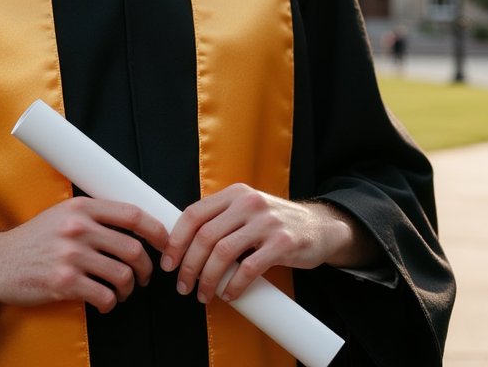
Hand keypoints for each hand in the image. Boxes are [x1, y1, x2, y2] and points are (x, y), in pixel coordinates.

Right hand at [0, 197, 168, 312]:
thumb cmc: (34, 239)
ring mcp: (71, 256)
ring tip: (123, 290)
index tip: (165, 241)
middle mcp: (78, 229)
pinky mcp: (64, 283)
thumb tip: (131, 224)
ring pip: (122, 274)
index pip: (131, 214)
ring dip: (129, 288)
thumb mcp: (62, 215)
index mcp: (81, 208)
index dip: (155, 229)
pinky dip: (110, 303)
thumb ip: (93, 216)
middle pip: (132, 248)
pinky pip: (104, 296)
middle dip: (146, 267)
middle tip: (144, 275)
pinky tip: (105, 301)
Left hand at [160, 185, 376, 303]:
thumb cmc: (274, 223)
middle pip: (205, 236)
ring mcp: (266, 222)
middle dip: (189, 265)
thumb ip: (220, 219)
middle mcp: (248, 203)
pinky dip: (234, 285)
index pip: (194, 213)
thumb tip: (184, 245)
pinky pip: (250, 268)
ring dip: (208, 279)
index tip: (168, 263)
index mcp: (234, 194)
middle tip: (183, 286)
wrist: (318, 227)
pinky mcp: (282, 243)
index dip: (176, 240)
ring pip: (223, 252)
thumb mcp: (246, 210)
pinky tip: (229, 295)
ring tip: (203, 294)